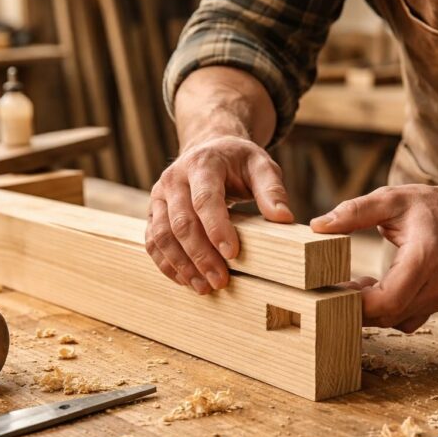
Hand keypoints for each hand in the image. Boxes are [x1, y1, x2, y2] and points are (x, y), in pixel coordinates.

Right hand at [146, 135, 293, 293]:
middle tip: (220, 281)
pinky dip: (167, 264)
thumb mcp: (261, 165)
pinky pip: (153, 242)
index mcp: (202, 164)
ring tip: (204, 287)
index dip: (217, 228)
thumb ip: (272, 190)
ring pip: (162, 235)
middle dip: (200, 255)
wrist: (208, 149)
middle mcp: (174, 178)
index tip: (232, 254)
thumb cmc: (237, 161)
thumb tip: (284, 218)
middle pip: (181, 222)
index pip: (205, 199)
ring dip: (182, 265)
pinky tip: (186, 280)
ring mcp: (159, 196)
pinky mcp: (153, 212)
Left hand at [310, 183, 437, 331]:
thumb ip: (354, 211)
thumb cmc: (431, 206)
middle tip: (336, 287)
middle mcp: (436, 285)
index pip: (387, 300)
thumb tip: (318, 226)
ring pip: (395, 321)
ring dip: (369, 310)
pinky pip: (405, 321)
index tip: (332, 287)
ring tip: (356, 284)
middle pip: (388, 315)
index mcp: (424, 258)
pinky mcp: (437, 304)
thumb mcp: (391, 199)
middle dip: (356, 307)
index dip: (355, 302)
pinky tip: (375, 290)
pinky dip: (385, 312)